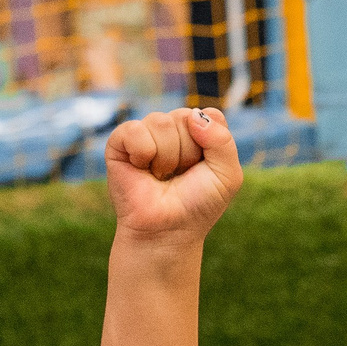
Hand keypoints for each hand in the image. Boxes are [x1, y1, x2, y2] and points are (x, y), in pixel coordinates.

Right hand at [106, 107, 241, 243]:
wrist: (168, 230)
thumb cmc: (197, 205)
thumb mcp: (227, 175)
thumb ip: (223, 140)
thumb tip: (194, 115)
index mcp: (197, 132)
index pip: (209, 115)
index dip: (210, 143)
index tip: (204, 168)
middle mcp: (171, 129)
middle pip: (185, 116)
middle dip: (188, 152)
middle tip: (180, 176)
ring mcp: (145, 134)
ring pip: (161, 121)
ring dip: (167, 157)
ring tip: (161, 176)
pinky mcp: (119, 143)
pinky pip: (134, 130)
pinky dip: (143, 152)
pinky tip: (141, 169)